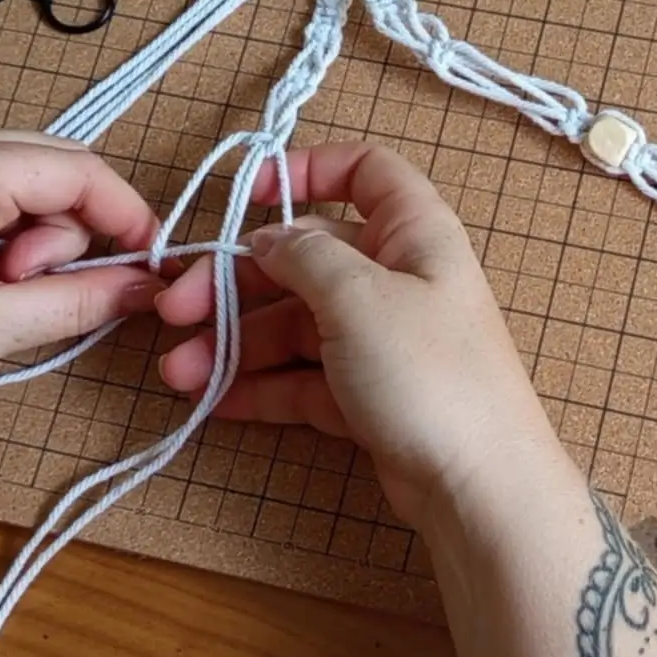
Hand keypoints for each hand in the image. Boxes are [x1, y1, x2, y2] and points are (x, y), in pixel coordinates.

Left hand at [0, 131, 162, 437]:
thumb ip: (75, 301)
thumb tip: (142, 288)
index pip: (79, 169)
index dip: (126, 216)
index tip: (152, 265)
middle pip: (53, 167)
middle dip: (69, 232)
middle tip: (34, 293)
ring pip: (21, 184)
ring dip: (30, 240)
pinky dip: (0, 239)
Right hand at [155, 143, 568, 526]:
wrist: (478, 486)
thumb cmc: (429, 372)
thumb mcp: (358, 295)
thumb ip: (304, 256)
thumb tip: (268, 238)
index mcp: (412, 232)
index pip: (364, 172)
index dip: (307, 170)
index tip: (249, 194)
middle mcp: (397, 278)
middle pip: (305, 259)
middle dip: (238, 283)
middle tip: (177, 311)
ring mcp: (381, 340)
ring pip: (296, 324)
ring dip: (236, 344)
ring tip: (180, 374)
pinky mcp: (367, 395)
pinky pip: (303, 377)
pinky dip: (260, 385)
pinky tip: (214, 399)